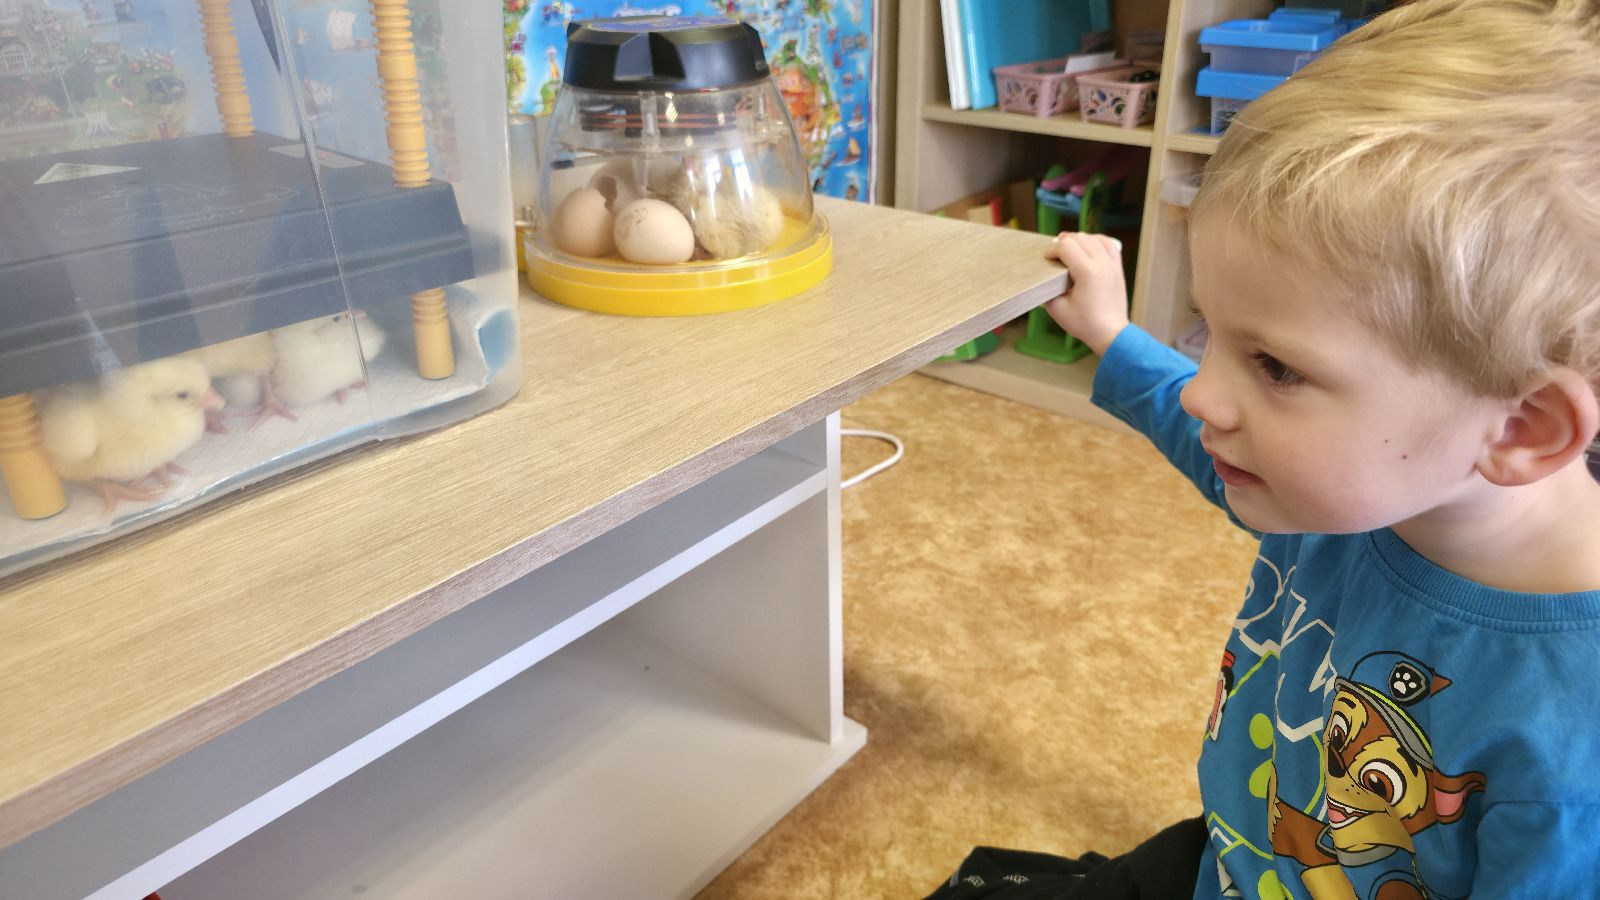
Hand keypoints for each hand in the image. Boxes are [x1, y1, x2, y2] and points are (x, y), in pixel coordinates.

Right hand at [1042, 232, 1129, 356]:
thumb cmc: (1085, 324)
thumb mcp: (1057, 309)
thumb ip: (1047, 290)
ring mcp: (1112, 264)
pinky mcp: (1118, 268)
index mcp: (1087, 272)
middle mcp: (1102, 264)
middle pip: (1079, 238)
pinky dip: (1096, 241)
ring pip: (1093, 238)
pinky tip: (1089, 247)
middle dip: (1063, 243)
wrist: (1110, 333)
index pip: (1066, 246)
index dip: (1052, 250)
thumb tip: (1043, 277)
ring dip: (1079, 240)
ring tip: (1070, 250)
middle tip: (1055, 256)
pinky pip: (1108, 244)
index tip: (1047, 259)